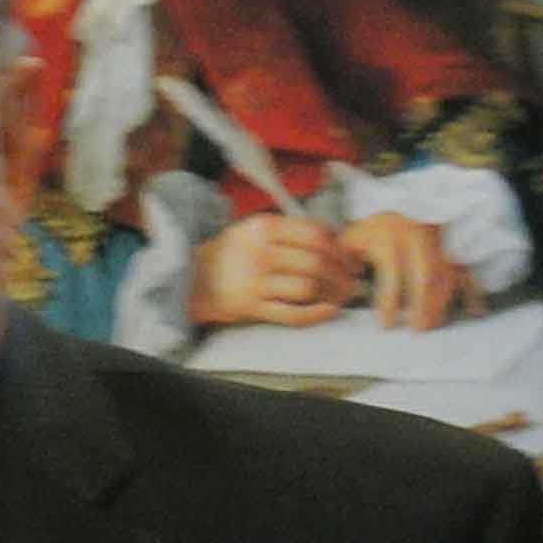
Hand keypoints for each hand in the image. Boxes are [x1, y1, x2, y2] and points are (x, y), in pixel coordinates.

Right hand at [189, 210, 352, 327]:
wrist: (189, 278)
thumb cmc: (230, 254)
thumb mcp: (253, 230)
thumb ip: (288, 231)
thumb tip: (335, 241)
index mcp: (263, 228)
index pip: (315, 234)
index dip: (339, 248)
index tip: (349, 260)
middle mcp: (259, 252)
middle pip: (316, 262)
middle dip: (342, 274)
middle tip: (353, 282)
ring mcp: (254, 281)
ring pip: (308, 287)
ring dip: (333, 294)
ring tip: (343, 297)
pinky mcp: (250, 307)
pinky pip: (292, 313)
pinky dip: (316, 314)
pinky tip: (329, 311)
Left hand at [337, 211, 476, 335]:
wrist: (400, 202)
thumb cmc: (371, 229)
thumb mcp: (351, 239)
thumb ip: (344, 263)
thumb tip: (343, 292)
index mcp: (388, 236)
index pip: (391, 272)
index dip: (389, 300)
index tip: (385, 324)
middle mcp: (417, 238)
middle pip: (425, 275)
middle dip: (423, 304)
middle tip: (418, 329)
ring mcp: (438, 241)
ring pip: (446, 273)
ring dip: (443, 301)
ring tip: (435, 324)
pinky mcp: (452, 245)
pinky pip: (466, 268)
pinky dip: (473, 288)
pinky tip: (478, 310)